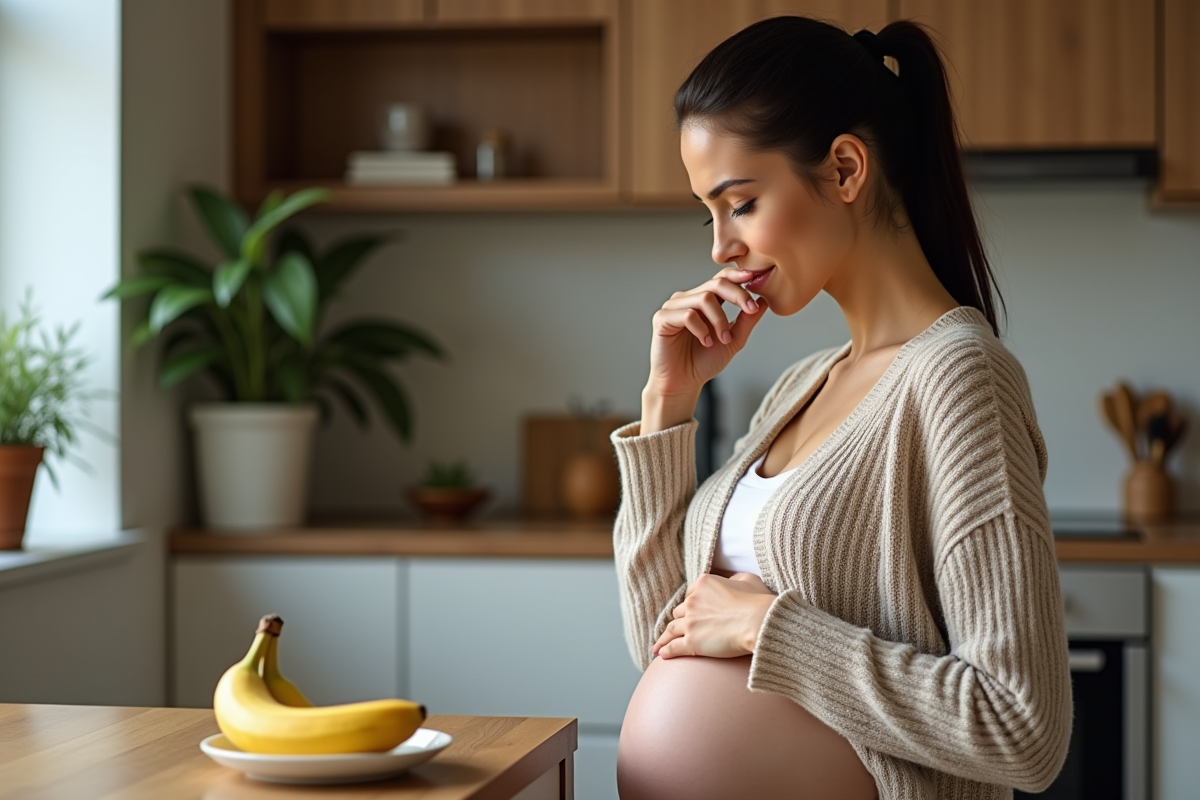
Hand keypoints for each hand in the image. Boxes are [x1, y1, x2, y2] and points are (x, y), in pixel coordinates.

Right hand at [641, 268, 767, 431]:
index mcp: (703, 301)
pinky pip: (687, 314)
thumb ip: (746, 321)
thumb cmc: (704, 362)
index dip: (737, 276)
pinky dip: (701, 328)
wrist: (684, 383)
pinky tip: (705, 342)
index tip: (754, 279)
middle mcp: (687, 299)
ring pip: (704, 299)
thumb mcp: (733, 340)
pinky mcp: (662, 318)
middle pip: (715, 284)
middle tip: (750, 310)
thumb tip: (764, 301)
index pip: (721, 279)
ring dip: (719, 320)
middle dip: (737, 295)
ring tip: (723, 339)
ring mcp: (673, 307)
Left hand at [651, 572, 776, 659]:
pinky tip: (662, 655)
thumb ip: (734, 579)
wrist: (758, 622)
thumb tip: (731, 582)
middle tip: (673, 629)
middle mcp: (693, 601)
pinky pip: (674, 647)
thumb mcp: (747, 579)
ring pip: (671, 629)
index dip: (691, 604)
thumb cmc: (757, 601)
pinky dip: (666, 651)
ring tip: (658, 646)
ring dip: (664, 638)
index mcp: (704, 584)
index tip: (689, 612)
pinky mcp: (692, 642)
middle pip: (680, 612)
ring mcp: (691, 622)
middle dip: (679, 620)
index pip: (691, 594)